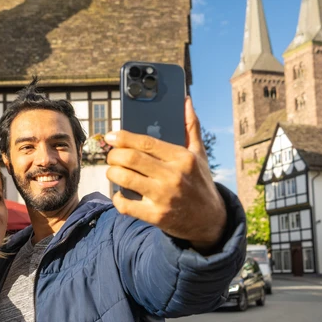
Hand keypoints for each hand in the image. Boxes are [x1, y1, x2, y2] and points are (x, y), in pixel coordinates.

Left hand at [104, 97, 226, 253]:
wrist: (210, 220)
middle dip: (114, 155)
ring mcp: (164, 197)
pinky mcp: (156, 216)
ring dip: (112, 173)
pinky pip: (126, 205)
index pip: (146, 142)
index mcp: (182, 158)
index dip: (123, 137)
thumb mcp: (199, 154)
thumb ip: (190, 126)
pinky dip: (117, 198)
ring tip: (114, 171)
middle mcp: (173, 176)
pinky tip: (120, 194)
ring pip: (124, 178)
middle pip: (130, 158)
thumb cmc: (200, 182)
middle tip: (112, 156)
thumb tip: (186, 100)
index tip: (111, 136)